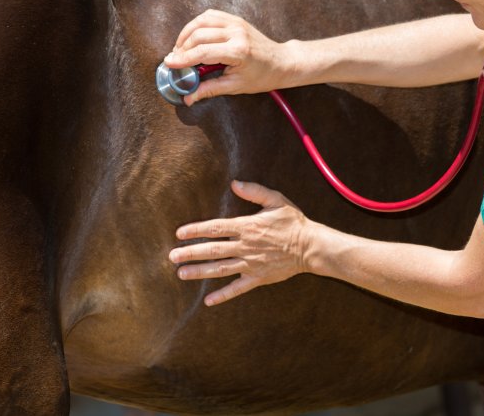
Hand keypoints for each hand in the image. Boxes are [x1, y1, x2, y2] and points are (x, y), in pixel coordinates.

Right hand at [162, 9, 297, 104]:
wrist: (281, 62)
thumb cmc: (262, 76)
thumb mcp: (235, 86)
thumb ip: (210, 89)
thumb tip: (189, 98)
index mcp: (238, 51)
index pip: (203, 52)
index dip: (183, 58)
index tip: (169, 63)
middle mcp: (236, 33)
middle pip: (198, 35)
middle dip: (182, 48)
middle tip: (175, 60)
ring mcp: (236, 23)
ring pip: (201, 21)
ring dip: (186, 34)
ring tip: (180, 48)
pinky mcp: (235, 19)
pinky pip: (210, 15)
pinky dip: (197, 24)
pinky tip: (192, 36)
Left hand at [170, 181, 312, 305]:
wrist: (310, 247)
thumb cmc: (293, 222)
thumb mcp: (276, 200)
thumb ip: (255, 191)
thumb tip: (235, 184)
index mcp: (247, 226)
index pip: (216, 228)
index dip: (196, 230)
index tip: (180, 234)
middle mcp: (245, 246)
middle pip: (213, 250)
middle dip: (190, 253)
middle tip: (172, 256)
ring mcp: (250, 264)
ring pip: (220, 269)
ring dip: (199, 272)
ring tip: (181, 274)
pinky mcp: (258, 277)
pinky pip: (238, 288)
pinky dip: (223, 295)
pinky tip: (209, 300)